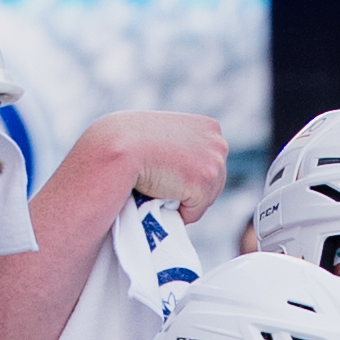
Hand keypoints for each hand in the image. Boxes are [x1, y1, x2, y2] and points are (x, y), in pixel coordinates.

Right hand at [83, 109, 229, 219]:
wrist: (120, 145)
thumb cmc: (131, 140)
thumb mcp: (165, 133)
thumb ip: (182, 146)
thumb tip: (185, 166)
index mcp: (209, 127)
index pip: (209, 163)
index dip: (187, 174)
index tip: (167, 170)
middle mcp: (218, 141)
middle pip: (214, 183)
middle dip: (189, 189)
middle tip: (163, 181)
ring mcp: (215, 162)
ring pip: (206, 198)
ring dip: (183, 200)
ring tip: (160, 185)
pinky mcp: (205, 182)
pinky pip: (195, 212)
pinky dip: (178, 212)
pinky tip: (160, 194)